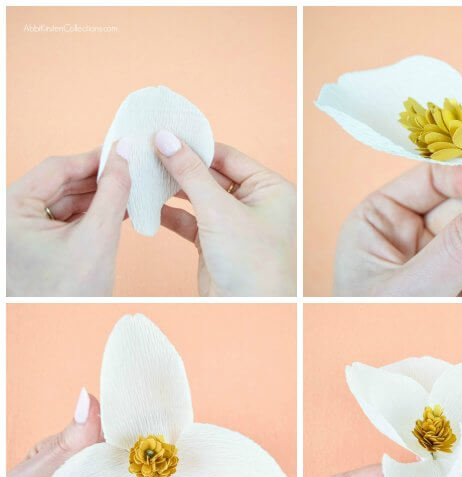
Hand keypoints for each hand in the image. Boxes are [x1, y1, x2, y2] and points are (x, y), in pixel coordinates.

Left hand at [7, 141, 131, 295]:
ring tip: (128, 190)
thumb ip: (113, 192)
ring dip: (98, 196)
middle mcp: (12, 217)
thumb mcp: (97, 237)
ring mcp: (24, 231)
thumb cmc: (67, 294)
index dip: (93, 158)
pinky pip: (67, 218)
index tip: (122, 149)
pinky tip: (117, 209)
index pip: (56, 168)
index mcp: (11, 210)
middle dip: (98, 178)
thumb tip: (125, 156)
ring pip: (66, 200)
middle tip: (130, 169)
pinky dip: (92, 213)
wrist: (61, 332)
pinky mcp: (39, 244)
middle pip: (60, 183)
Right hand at [155, 132, 295, 295]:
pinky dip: (172, 215)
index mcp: (270, 189)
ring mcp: (235, 224)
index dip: (196, 147)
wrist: (248, 310)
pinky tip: (150, 207)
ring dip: (174, 191)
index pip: (228, 156)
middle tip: (149, 154)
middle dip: (181, 168)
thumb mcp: (219, 210)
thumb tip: (167, 139)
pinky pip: (191, 220)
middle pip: (212, 175)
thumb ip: (190, 173)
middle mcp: (255, 204)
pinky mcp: (216, 242)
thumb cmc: (251, 262)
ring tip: (146, 177)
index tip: (164, 136)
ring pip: (199, 198)